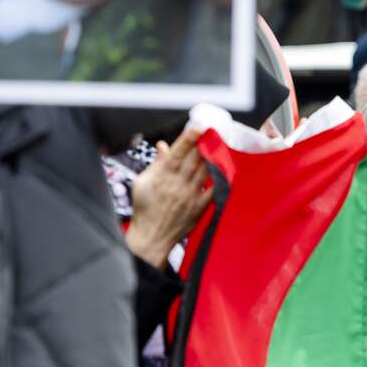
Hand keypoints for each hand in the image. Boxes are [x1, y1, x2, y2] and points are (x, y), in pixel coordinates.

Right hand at [125, 129, 213, 269]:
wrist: (151, 238)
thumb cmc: (144, 209)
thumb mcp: (142, 183)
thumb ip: (156, 164)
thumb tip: (163, 145)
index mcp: (160, 177)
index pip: (177, 154)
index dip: (188, 139)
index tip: (197, 128)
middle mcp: (176, 185)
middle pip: (193, 160)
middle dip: (203, 144)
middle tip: (213, 131)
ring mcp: (188, 197)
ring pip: (204, 171)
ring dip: (212, 157)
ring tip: (219, 144)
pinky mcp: (198, 208)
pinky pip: (212, 190)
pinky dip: (218, 178)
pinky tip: (224, 167)